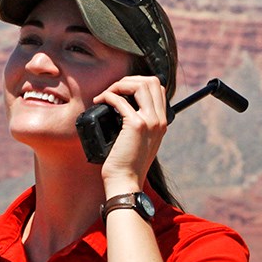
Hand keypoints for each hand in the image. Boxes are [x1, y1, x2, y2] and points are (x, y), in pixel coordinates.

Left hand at [93, 75, 167, 195]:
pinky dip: (108, 95)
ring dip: (120, 84)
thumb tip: (122, 106)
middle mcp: (159, 120)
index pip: (158, 89)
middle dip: (129, 80)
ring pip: (140, 84)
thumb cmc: (127, 164)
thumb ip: (139, 124)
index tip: (122, 91)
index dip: (139, 83)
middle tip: (113, 90)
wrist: (125, 182)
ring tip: (107, 94)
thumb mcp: (140, 141)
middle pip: (152, 81)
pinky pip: (120, 99)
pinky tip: (100, 101)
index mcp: (162, 123)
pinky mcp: (136, 125)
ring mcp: (150, 122)